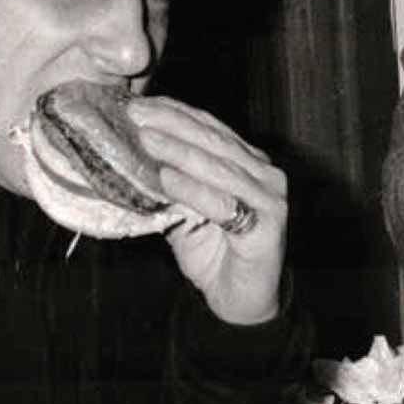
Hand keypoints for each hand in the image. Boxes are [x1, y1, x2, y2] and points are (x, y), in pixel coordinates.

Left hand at [127, 98, 286, 324]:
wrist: (242, 301)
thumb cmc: (216, 254)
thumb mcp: (185, 212)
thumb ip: (172, 185)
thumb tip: (132, 157)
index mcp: (249, 165)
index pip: (212, 128)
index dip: (176, 112)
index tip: (141, 103)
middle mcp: (265, 176)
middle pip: (215, 141)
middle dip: (173, 123)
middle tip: (137, 113)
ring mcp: (270, 200)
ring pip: (219, 166)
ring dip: (179, 151)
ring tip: (147, 138)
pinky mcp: (267, 227)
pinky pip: (224, 203)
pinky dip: (193, 189)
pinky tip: (167, 178)